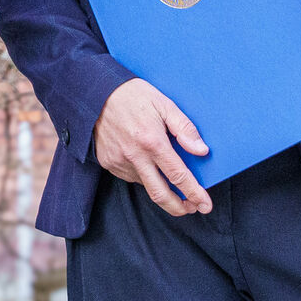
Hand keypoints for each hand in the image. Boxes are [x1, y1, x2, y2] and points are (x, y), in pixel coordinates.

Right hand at [92, 78, 212, 216]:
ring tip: (166, 173)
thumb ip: (184, 128)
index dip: (194, 193)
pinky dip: (142, 174)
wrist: (94, 92)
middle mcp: (134, 156)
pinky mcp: (108, 162)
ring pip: (145, 184)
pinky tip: (145, 161)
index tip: (205, 205)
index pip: (178, 176)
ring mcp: (119, 161)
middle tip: (192, 208)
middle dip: (179, 207)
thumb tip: (202, 151)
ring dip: (160, 186)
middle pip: (160, 194)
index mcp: (152, 141)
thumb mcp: (164, 104)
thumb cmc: (132, 95)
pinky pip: (131, 176)